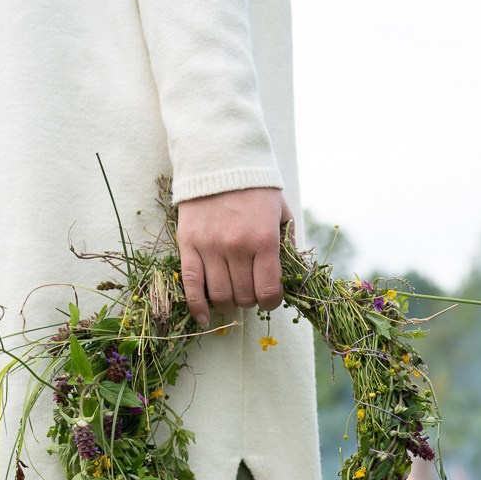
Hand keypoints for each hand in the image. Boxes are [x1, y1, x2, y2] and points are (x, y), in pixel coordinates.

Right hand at [176, 188, 294, 326]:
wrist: (220, 161)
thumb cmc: (255, 189)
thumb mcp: (282, 212)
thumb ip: (289, 243)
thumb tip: (292, 274)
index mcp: (264, 240)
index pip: (268, 291)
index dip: (270, 302)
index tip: (269, 299)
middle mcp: (238, 247)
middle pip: (244, 297)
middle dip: (249, 301)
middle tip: (248, 291)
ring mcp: (210, 247)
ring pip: (219, 296)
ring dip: (227, 304)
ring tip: (230, 296)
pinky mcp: (188, 245)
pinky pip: (191, 285)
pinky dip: (197, 307)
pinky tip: (204, 318)